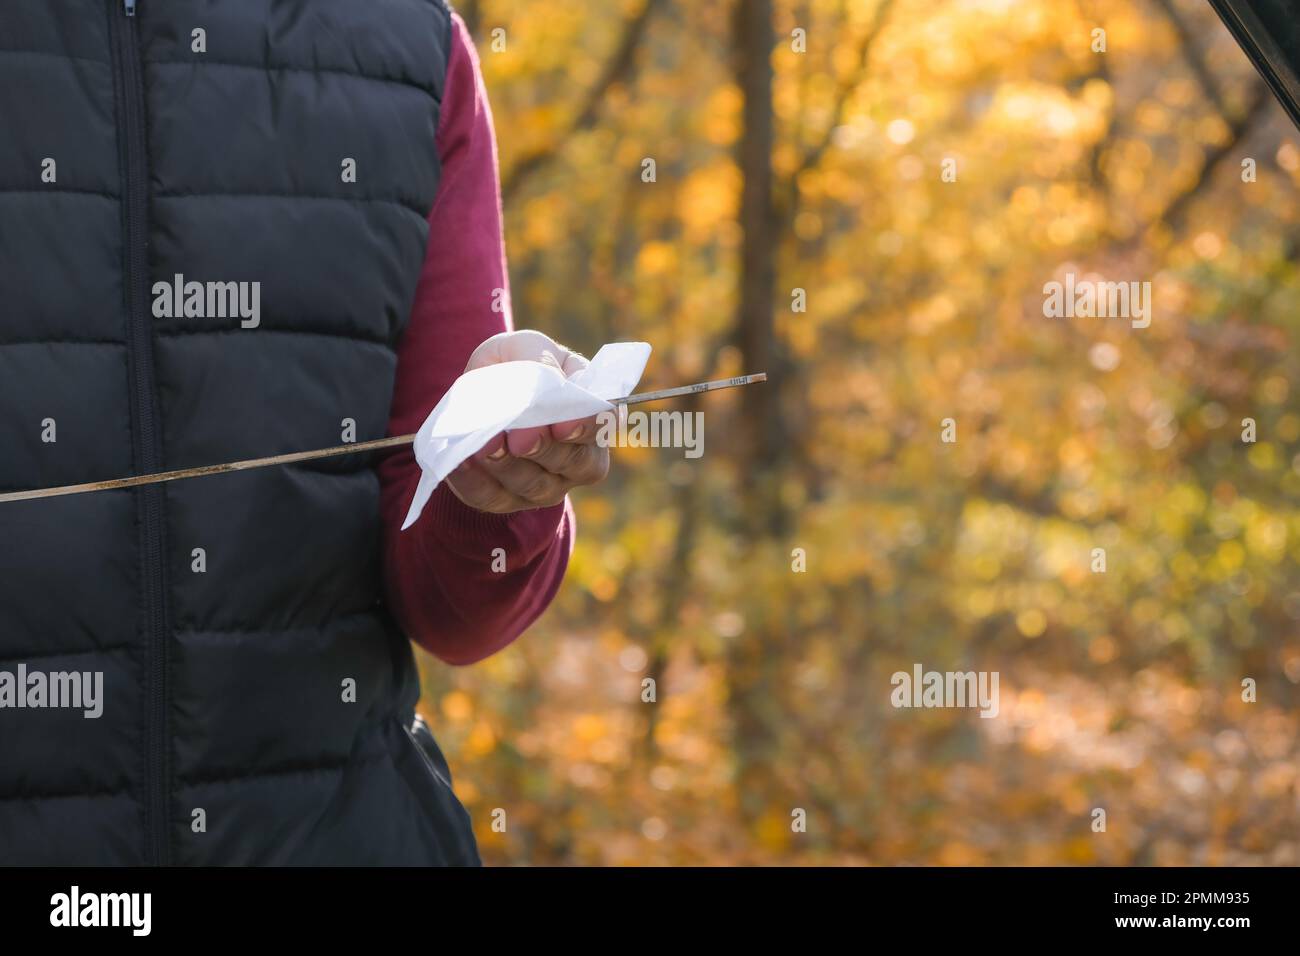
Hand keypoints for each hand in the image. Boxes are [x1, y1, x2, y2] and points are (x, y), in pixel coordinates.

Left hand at [444, 330, 610, 513]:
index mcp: (591, 416)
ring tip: (485, 445)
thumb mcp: (527, 347)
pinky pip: (491, 497)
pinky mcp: (504, 499)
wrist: (479, 391)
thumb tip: (549, 381)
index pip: (602, 427)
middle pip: (572, 463)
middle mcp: (577, 459)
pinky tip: (461, 461)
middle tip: (520, 437)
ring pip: (533, 485)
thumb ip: (540, 358)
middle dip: (544, 450)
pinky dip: (474, 481)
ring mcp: (544, 485)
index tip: (564, 425)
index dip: (587, 428)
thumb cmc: (515, 365)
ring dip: (507, 466)